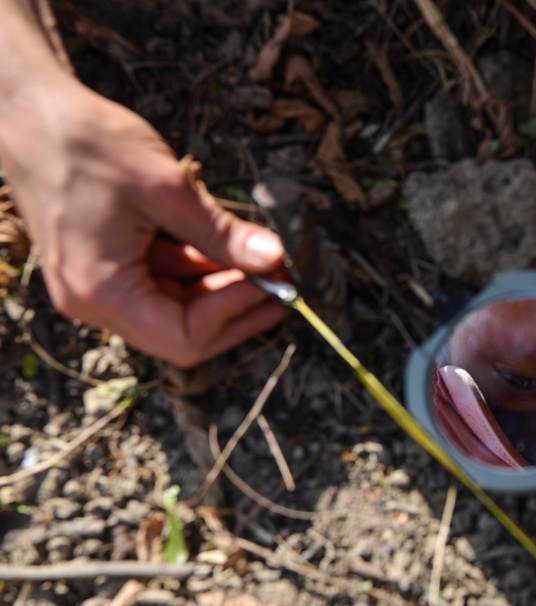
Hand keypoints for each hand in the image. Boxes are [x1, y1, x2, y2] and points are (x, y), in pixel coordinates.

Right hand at [0, 77, 287, 366]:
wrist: (29, 113)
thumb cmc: (84, 143)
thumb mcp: (165, 187)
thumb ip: (220, 232)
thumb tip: (274, 259)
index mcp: (100, 291)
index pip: (184, 338)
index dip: (237, 315)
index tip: (277, 284)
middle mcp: (94, 301)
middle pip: (183, 331)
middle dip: (238, 304)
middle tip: (283, 276)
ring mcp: (98, 286)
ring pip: (177, 307)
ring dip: (223, 286)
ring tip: (266, 258)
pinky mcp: (106, 266)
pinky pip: (163, 281)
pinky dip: (199, 268)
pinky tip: (230, 245)